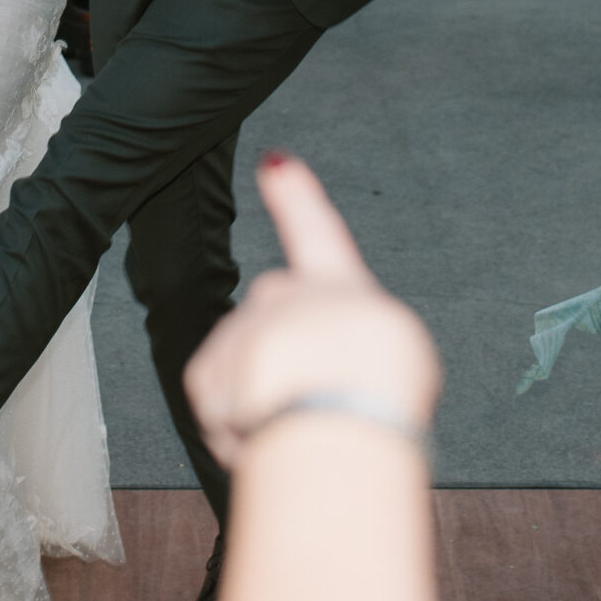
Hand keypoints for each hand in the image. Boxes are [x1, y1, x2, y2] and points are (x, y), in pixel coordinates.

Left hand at [183, 155, 438, 472]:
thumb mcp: (394, 357)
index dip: (294, 195)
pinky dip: (239, 428)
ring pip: (252, 373)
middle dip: (293, 363)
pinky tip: (266, 438)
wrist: (339, 422)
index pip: (314, 229)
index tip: (273, 163)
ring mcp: (241, 329)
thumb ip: (348, 346)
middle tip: (326, 403)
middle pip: (282, 330)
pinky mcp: (206, 372)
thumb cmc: (381, 397)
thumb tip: (316, 367)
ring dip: (272, 403)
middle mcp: (282, 294)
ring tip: (304, 427)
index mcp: (339, 284)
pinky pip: (220, 404)